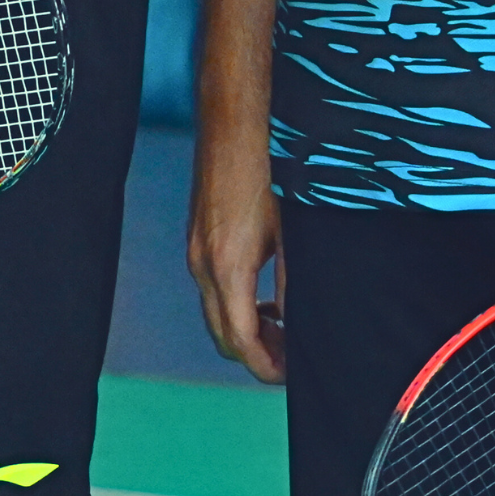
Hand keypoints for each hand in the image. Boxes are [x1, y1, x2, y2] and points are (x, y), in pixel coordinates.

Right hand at [188, 124, 285, 383]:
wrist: (234, 121)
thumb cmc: (268, 169)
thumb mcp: (291, 231)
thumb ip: (292, 283)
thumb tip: (299, 323)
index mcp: (228, 268)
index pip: (242, 342)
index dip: (267, 367)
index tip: (293, 374)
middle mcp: (203, 264)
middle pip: (223, 337)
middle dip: (256, 355)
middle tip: (293, 356)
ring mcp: (195, 251)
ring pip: (215, 315)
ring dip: (246, 330)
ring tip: (283, 329)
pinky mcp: (196, 237)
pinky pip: (210, 289)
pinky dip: (235, 305)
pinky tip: (263, 296)